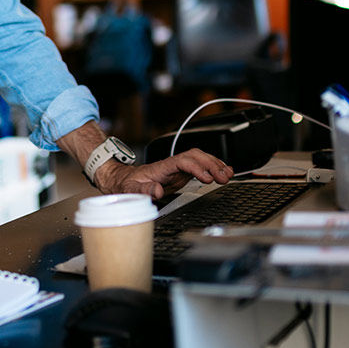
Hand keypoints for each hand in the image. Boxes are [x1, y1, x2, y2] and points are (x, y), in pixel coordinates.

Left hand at [93, 147, 232, 198]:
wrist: (120, 180)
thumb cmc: (125, 184)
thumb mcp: (129, 190)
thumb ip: (142, 191)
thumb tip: (156, 192)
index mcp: (161, 167)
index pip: (183, 161)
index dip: (197, 167)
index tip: (207, 178)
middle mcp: (171, 165)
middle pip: (194, 156)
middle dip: (211, 164)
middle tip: (224, 177)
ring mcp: (176, 169)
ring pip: (199, 159)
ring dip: (214, 164)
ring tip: (228, 174)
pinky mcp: (180, 174)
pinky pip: (199, 167)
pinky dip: (212, 168)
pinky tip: (223, 172)